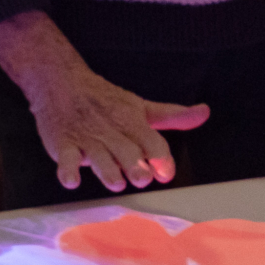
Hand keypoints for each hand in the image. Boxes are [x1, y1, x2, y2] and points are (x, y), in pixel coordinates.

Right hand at [0, 11, 209, 192]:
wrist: (60, 81)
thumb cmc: (105, 99)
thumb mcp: (140, 106)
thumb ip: (172, 116)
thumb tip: (204, 113)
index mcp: (133, 123)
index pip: (152, 141)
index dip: (160, 158)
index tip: (165, 173)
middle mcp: (112, 132)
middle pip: (127, 151)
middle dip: (135, 165)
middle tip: (141, 178)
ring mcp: (86, 139)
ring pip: (99, 157)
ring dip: (107, 171)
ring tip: (115, 183)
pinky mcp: (63, 144)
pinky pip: (65, 158)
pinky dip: (67, 170)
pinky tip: (72, 181)